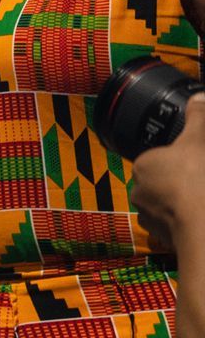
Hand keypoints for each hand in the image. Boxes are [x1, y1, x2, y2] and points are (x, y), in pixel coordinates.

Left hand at [128, 94, 204, 249]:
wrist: (204, 227)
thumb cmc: (198, 179)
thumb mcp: (200, 140)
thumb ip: (198, 117)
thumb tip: (198, 97)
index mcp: (143, 166)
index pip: (159, 160)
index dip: (181, 161)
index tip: (197, 164)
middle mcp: (139, 192)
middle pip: (164, 184)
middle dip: (182, 183)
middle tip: (202, 182)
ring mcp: (150, 218)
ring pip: (168, 207)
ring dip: (184, 205)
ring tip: (203, 200)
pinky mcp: (164, 240)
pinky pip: (176, 228)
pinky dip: (188, 224)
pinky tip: (201, 219)